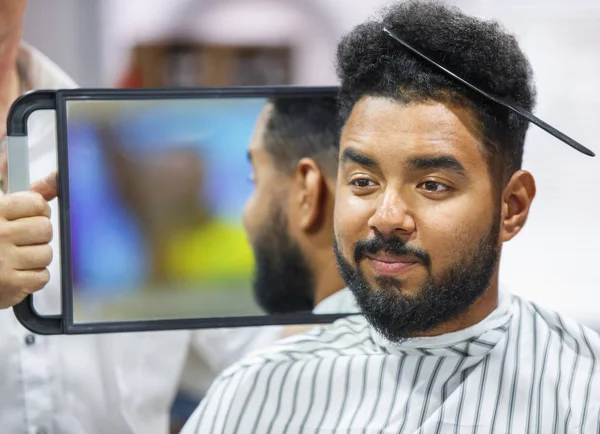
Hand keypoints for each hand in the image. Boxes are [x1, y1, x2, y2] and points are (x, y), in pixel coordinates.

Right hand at [0, 171, 56, 307]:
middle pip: (45, 229)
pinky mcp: (9, 284)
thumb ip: (32, 194)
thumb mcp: (3, 212)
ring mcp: (2, 260)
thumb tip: (58, 176)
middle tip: (22, 240)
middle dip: (39, 236)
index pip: (36, 203)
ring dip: (36, 258)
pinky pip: (42, 277)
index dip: (39, 211)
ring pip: (46, 254)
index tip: (30, 216)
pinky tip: (17, 273)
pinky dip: (32, 278)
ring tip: (17, 258)